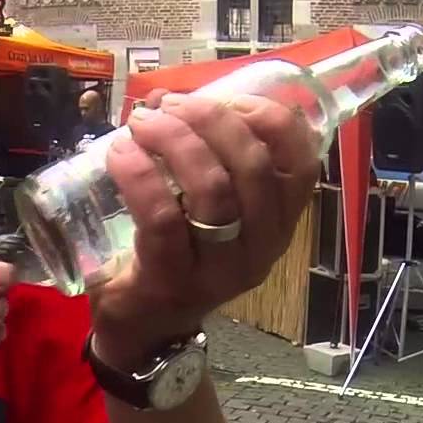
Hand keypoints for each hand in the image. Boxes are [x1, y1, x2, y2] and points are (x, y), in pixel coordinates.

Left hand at [89, 91, 319, 365]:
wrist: (142, 325)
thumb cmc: (176, 252)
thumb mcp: (204, 206)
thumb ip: (202, 154)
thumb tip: (166, 97)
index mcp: (279, 223)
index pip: (302, 164)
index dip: (270, 119)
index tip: (230, 99)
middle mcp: (261, 248)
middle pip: (253, 167)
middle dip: (210, 120)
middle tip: (170, 106)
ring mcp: (219, 270)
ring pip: (212, 189)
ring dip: (175, 141)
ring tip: (142, 123)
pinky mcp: (173, 281)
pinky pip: (163, 217)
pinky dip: (139, 174)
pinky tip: (120, 153)